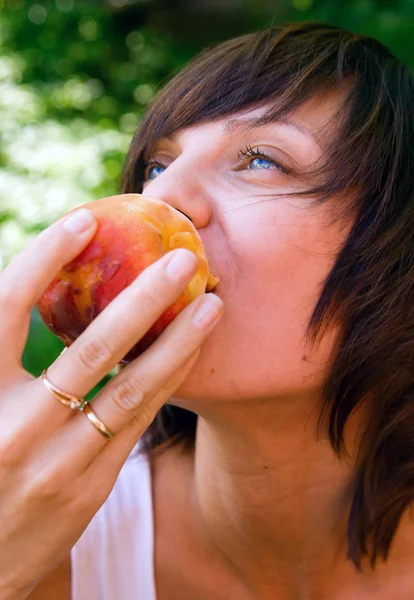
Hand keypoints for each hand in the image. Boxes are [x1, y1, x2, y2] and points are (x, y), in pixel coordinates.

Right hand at [0, 208, 222, 598]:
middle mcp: (14, 426)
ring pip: (130, 389)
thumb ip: (3, 352)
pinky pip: (137, 421)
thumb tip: (39, 285)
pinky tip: (192, 349)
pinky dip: (167, 380)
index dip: (43, 258)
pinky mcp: (90, 485)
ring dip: (177, 342)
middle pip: (89, 349)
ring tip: (212, 305)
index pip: (5, 308)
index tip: (85, 218)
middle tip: (182, 258)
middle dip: (141, 297)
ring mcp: (58, 461)